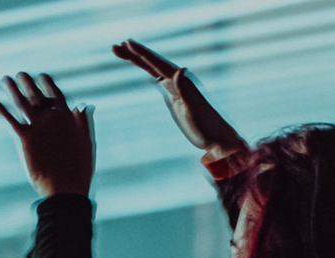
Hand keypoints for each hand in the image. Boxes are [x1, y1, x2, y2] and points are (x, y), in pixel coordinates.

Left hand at [0, 72, 94, 197]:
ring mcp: (37, 127)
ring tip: (5, 80)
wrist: (66, 188)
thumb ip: (84, 121)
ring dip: (11, 89)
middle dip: (26, 83)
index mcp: (68, 118)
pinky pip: (8, 119)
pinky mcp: (24, 138)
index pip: (56, 94)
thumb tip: (85, 103)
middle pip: (36, 95)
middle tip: (19, 75)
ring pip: (21, 102)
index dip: (47, 83)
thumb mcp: (88, 142)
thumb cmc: (79, 169)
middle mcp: (51, 118)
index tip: (40, 76)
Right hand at [111, 39, 245, 158]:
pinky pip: (158, 80)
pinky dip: (149, 73)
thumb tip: (180, 70)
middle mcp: (179, 81)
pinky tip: (146, 71)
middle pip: (152, 63)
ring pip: (154, 70)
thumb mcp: (194, 109)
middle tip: (115, 46)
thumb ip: (186, 90)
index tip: (127, 42)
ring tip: (122, 52)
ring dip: (139, 61)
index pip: (158, 63)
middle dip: (134, 54)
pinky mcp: (176, 97)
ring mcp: (176, 88)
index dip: (142, 53)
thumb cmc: (208, 126)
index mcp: (182, 81)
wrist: (219, 138)